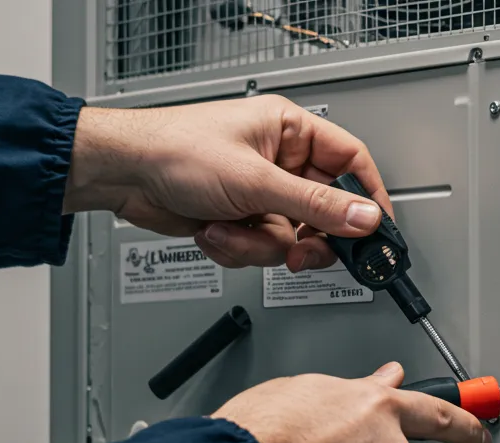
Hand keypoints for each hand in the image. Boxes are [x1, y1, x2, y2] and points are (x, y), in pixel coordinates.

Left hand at [63, 96, 392, 271]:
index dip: (368, 198)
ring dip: (258, 245)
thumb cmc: (175, 150)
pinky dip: (238, 249)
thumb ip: (315, 206)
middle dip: (305, 237)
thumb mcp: (256, 181)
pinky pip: (262, 249)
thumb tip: (363, 218)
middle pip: (325, 212)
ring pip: (291, 239)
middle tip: (299, 252)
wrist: (123, 175)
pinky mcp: (242, 219)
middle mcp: (281, 162)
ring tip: (230, 229)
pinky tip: (213, 231)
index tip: (376, 231)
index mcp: (291, 132)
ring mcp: (261, 194)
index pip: (351, 163)